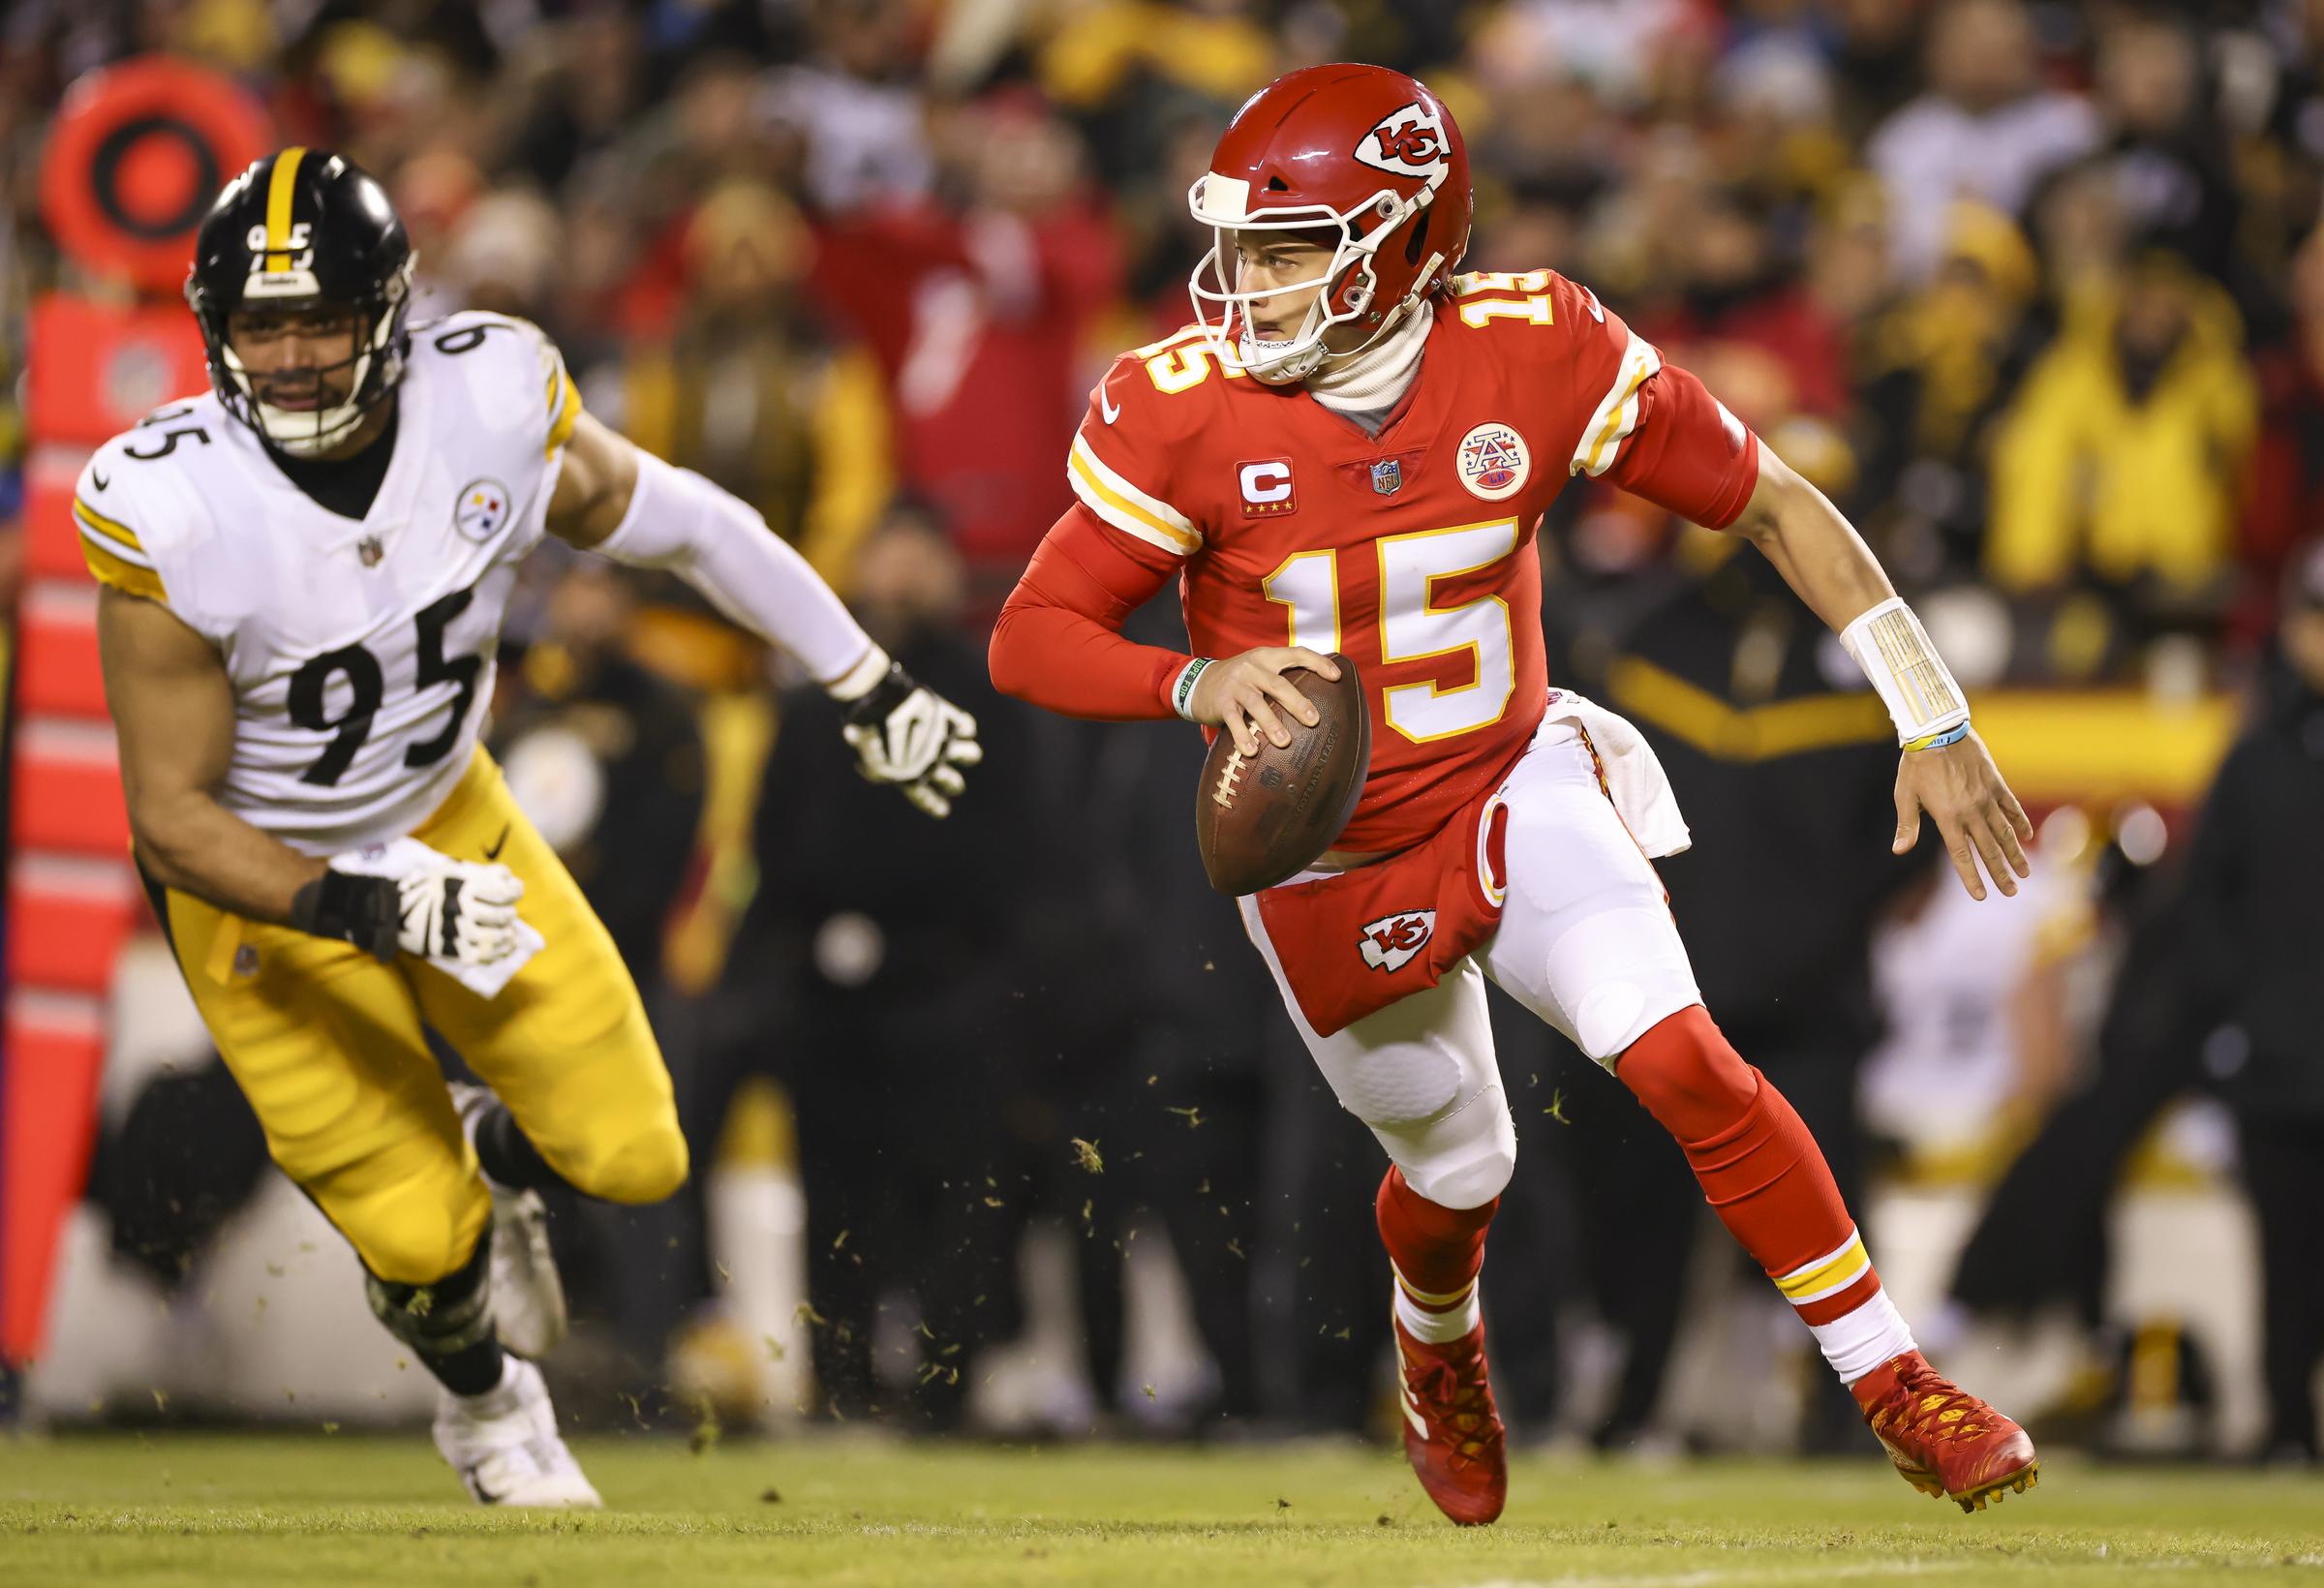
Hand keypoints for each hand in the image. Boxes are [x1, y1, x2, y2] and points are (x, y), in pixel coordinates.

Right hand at [396, 854, 525, 964]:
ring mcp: (459, 933)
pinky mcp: (455, 952)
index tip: (514, 892)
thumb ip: (484, 872)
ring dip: (507, 934)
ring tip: (508, 931)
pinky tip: (505, 946)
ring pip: (497, 937)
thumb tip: (511, 879)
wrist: (398, 912)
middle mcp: (464, 910)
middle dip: (509, 913)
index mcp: (465, 887)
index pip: (505, 892)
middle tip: (506, 913)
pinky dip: (500, 952)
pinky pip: (485, 956)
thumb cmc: (430, 888)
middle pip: (503, 915)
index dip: (515, 891)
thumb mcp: (454, 870)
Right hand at [841, 665, 983, 817]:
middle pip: (954, 781)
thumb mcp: (865, 751)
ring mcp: (940, 740)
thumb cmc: (868, 727)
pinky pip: (967, 726)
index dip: (934, 805)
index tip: (943, 810)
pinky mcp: (946, 718)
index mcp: (909, 773)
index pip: (924, 796)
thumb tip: (868, 769)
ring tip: (958, 748)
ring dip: (968, 754)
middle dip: (954, 783)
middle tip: (950, 778)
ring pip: (969, 755)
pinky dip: (967, 727)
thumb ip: (872, 766)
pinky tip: (960, 727)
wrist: (875, 696)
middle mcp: (928, 759)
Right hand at [1187, 647, 1340, 755]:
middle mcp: (1252, 667)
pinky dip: (1243, 736)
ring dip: (1271, 724)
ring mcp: (1236, 685)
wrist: (1198, 682)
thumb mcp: (1259, 668)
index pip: (1296, 653)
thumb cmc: (1239, 680)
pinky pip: (1234, 720)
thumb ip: (1281, 676)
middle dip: (1297, 702)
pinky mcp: (1222, 702)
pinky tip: (1251, 751)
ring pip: (1256, 703)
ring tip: (1284, 742)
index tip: (1336, 677)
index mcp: (1266, 657)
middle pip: (1278, 684)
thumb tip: (1319, 695)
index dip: (1317, 663)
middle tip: (1314, 720)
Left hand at [1892, 730, 2032, 900]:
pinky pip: (2011, 806)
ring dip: (2015, 854)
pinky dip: (2020, 822)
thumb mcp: (1905, 795)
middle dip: (2000, 873)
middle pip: (1988, 849)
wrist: (1937, 730)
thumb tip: (1899, 850)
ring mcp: (1986, 797)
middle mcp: (1970, 811)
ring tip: (2026, 873)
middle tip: (2012, 893)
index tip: (1982, 895)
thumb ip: (1907, 825)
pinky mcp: (1996, 783)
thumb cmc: (1916, 764)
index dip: (1971, 877)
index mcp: (1947, 818)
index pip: (1961, 855)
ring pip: (2004, 832)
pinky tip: (2027, 836)